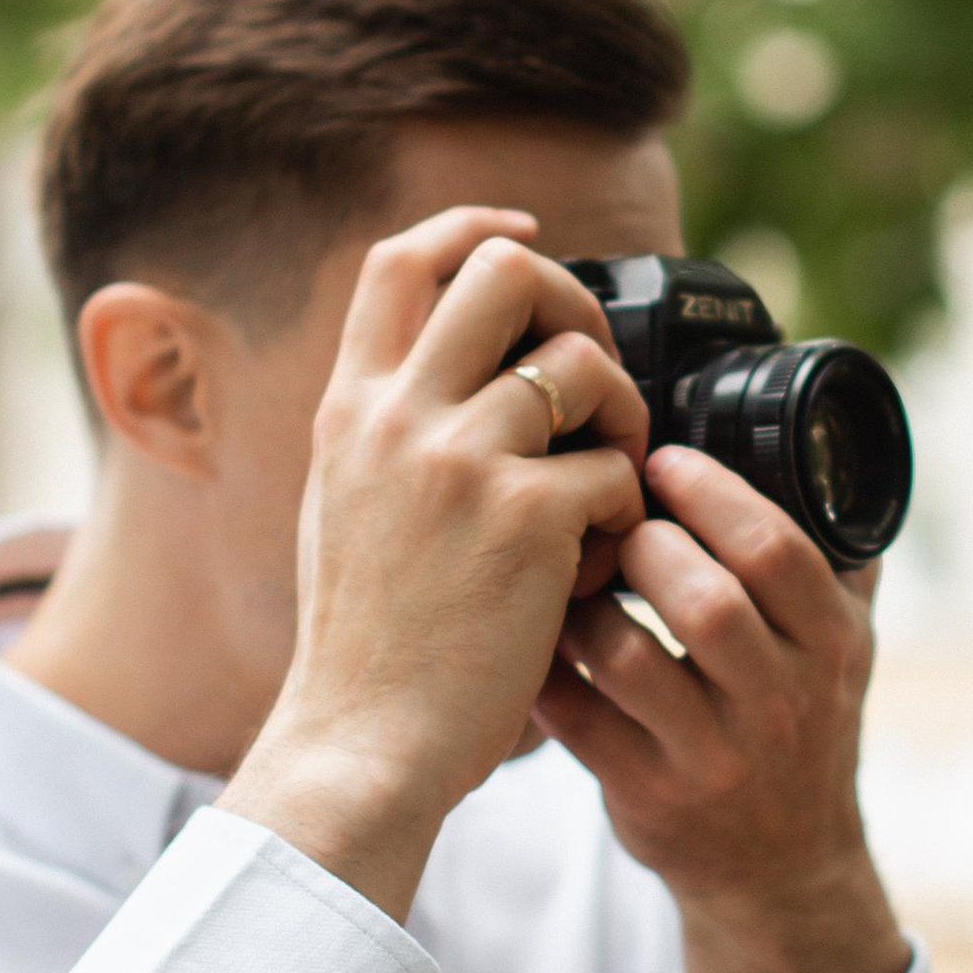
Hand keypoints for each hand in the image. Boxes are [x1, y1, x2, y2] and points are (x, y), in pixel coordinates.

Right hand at [224, 209, 647, 918]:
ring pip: (584, 364)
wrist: (364, 743)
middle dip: (574, 304)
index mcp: (350, 412)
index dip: (471, 230)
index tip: (523, 236)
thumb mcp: (345, 512)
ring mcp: (463, 460)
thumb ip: (393, 438)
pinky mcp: (528, 516)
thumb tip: (469, 379)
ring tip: (607, 493)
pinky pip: (619, 469)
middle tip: (594, 380)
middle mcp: (400, 417)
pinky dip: (626, 516)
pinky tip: (595, 570)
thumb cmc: (367, 649)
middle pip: (505, 273)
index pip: (399, 261)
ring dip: (621, 420)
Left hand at [531, 444, 910, 972]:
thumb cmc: (802, 727)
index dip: (711, 492)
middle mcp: (779, 704)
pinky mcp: (647, 796)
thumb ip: (836, 556)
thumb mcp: (844, 647)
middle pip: (704, 600)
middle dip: (644, 542)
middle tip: (608, 515)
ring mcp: (712, 757)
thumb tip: (816, 442)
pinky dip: (545, 667)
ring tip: (569, 574)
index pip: (775, 551)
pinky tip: (535, 637)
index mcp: (830, 647)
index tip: (662, 460)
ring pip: (627, 657)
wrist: (780, 867)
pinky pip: (575, 716)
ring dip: (584, 603)